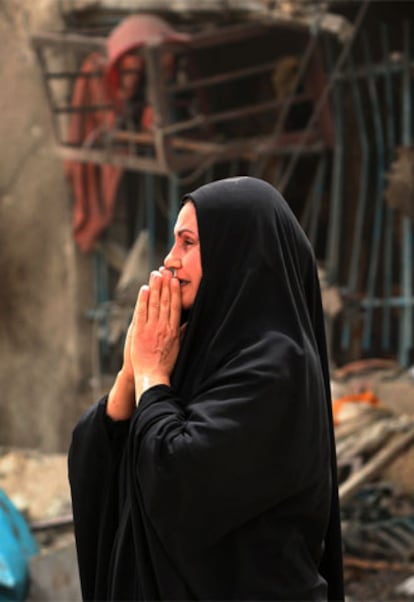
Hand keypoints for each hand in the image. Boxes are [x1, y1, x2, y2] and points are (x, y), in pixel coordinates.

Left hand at [130, 268, 180, 395]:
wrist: (152, 376)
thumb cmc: (166, 363)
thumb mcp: (179, 347)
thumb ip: (182, 333)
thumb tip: (190, 322)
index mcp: (174, 330)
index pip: (176, 307)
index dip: (175, 292)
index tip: (175, 280)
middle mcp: (163, 327)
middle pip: (165, 302)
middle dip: (165, 285)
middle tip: (166, 271)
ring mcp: (150, 329)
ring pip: (154, 304)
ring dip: (155, 288)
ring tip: (156, 274)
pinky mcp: (139, 332)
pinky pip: (141, 313)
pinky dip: (143, 300)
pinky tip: (144, 290)